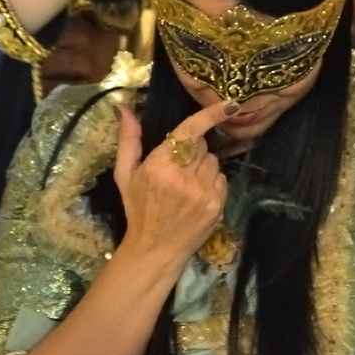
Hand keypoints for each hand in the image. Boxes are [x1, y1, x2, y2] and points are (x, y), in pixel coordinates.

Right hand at [113, 99, 236, 267]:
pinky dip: (211, 182)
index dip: (212, 115)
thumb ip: (128, 139)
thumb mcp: (125, 174)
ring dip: (202, 166)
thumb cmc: (138, 208)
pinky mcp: (217, 205)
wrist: (155, 249)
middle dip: (191, 149)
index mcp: (160, 166)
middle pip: (202, 145)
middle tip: (176, 166)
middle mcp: (185, 177)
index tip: (231, 105)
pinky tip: (196, 195)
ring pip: (213, 161)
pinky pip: (222, 179)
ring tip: (186, 183)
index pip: (190, 132)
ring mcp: (204, 193)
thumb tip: (124, 107)